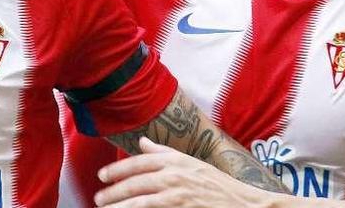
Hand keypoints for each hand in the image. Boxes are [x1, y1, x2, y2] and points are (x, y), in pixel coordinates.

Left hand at [95, 138, 274, 207]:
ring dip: (118, 205)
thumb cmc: (218, 186)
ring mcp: (177, 193)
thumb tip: (141, 142)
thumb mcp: (191, 163)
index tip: (102, 176)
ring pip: (138, 199)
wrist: (245, 205)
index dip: (118, 169)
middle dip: (113, 191)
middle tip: (99, 198)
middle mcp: (174, 174)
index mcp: (176, 160)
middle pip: (135, 182)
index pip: (139, 162)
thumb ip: (164, 152)